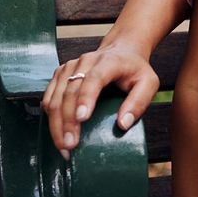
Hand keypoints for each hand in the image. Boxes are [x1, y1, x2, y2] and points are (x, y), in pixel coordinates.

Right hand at [43, 46, 160, 156]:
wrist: (122, 50)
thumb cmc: (135, 69)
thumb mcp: (149, 83)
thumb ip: (139, 102)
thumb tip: (123, 124)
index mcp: (108, 62)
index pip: (93, 79)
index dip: (85, 98)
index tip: (82, 119)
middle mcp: (85, 62)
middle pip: (69, 93)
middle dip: (67, 122)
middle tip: (70, 145)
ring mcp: (69, 68)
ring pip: (55, 98)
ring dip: (56, 124)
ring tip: (63, 146)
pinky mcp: (59, 75)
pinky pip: (49, 98)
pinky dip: (50, 117)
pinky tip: (57, 133)